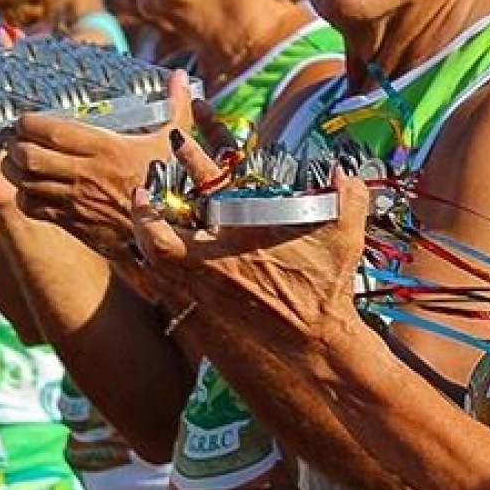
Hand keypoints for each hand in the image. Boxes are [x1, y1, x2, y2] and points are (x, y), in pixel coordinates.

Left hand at [3, 71, 198, 260]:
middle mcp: (86, 175)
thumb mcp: (175, 144)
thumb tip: (181, 76)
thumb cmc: (171, 185)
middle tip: (16, 137)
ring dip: (13, 168)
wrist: (169, 235)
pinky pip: (31, 207)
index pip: (52, 132)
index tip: (25, 119)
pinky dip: (24, 195)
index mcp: (107, 149)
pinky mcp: (72, 223)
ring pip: (24, 182)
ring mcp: (75, 202)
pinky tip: (31, 186)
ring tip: (16, 158)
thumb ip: (177, 107)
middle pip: (28, 157)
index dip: (28, 123)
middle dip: (14, 144)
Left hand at [128, 129, 374, 352]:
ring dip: (145, 238)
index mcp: (245, 233)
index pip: (207, 186)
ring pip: (153, 261)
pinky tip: (156, 260)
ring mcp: (203, 290)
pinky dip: (155, 270)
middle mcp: (216, 262)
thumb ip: (349, 199)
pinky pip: (162, 288)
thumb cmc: (327, 293)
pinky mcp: (199, 315)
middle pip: (156, 234)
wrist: (315, 348)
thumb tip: (345, 170)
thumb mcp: (344, 241)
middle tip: (140, 193)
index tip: (176, 140)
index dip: (189, 158)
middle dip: (143, 212)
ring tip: (144, 222)